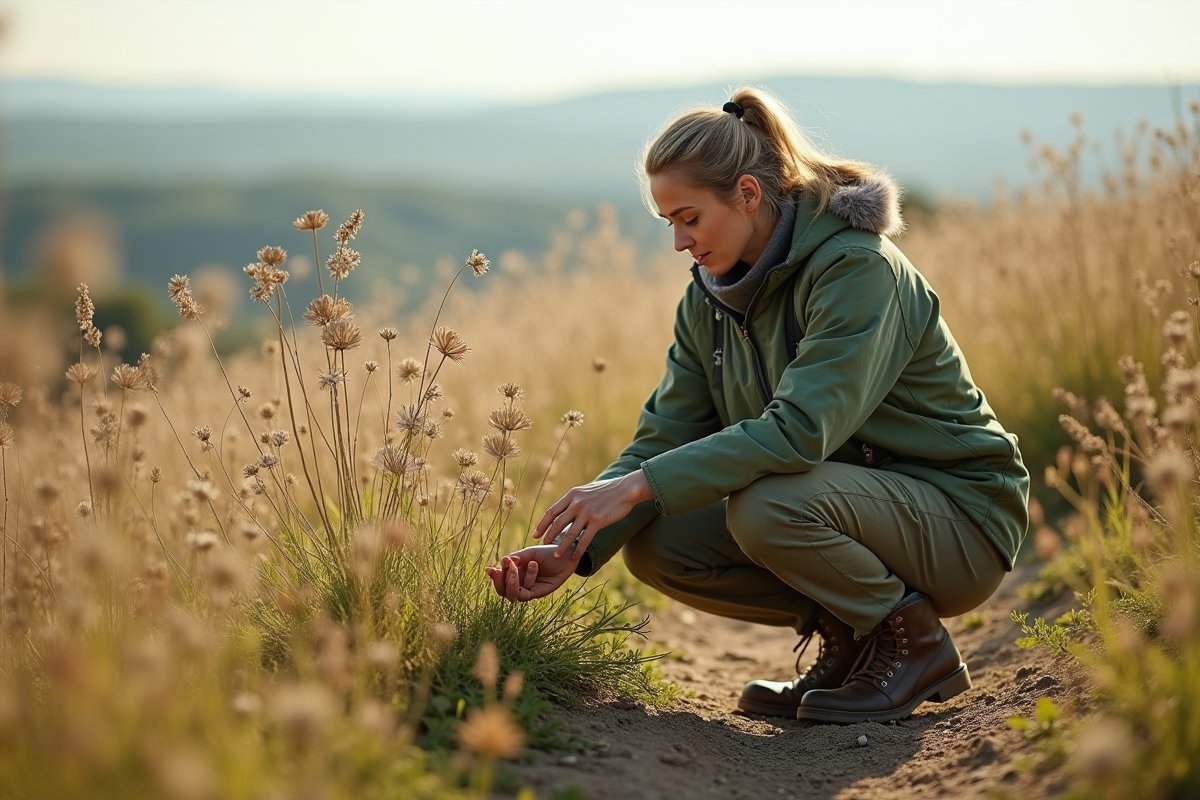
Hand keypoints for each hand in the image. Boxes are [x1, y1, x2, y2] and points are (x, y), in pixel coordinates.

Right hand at [485, 545, 577, 601]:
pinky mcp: (537, 593)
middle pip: (502, 591)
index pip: (499, 579)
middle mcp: (519, 583)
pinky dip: (527, 578)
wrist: (565, 555)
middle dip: (499, 581)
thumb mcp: (530, 552)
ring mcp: (528, 589)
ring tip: (516, 566)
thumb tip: (502, 562)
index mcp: (514, 572)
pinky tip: (533, 564)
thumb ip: (516, 558)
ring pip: (512, 595)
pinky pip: (526, 593)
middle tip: (499, 570)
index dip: (494, 576)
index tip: (490, 569)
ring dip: (511, 581)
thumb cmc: (547, 553)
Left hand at [531, 470, 654, 558]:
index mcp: (572, 495)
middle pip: (557, 523)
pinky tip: (575, 556)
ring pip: (569, 533)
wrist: (625, 489)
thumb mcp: (586, 492)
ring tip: (556, 555)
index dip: (542, 524)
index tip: (536, 534)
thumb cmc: (607, 491)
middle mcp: (576, 503)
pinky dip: (578, 549)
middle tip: (542, 545)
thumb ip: (575, 501)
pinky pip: (585, 539)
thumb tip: (564, 512)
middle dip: (548, 536)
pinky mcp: (597, 521)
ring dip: (561, 546)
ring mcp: (587, 512)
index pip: (552, 511)